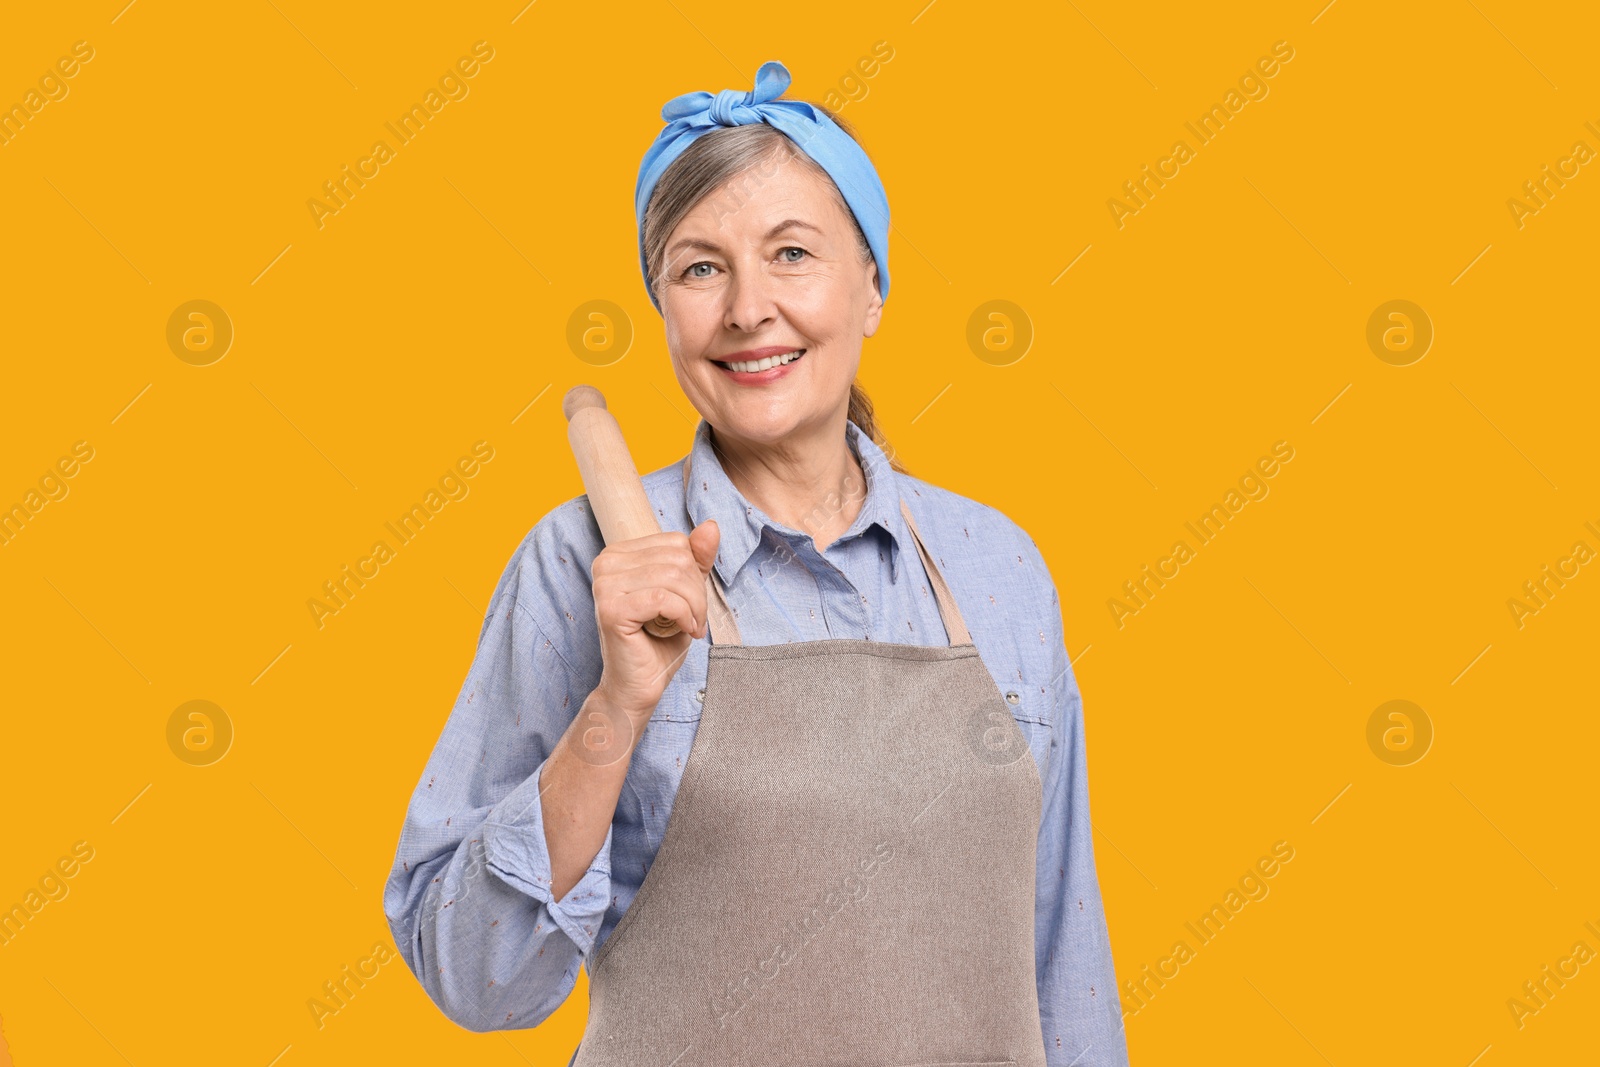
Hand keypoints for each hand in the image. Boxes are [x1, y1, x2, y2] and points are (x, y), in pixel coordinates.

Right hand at [589, 519, 719, 723]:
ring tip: (689, 626)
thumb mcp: (686, 593)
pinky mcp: (610, 609)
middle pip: (677, 558)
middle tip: (693, 618)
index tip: (691, 602)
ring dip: (694, 607)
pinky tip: (683, 631)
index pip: (676, 542)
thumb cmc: (660, 640)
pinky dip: (684, 616)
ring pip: (673, 577)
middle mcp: (605, 563)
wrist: (639, 686)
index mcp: (619, 553)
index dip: (695, 572)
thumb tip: (710, 526)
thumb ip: (696, 558)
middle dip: (697, 592)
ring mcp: (604, 585)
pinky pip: (664, 599)